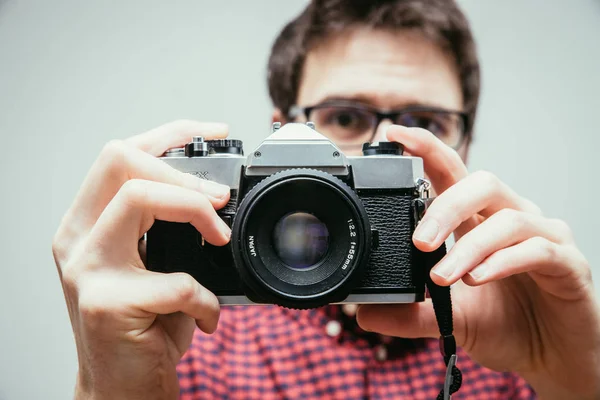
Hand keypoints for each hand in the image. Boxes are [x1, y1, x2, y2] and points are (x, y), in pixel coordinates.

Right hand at [52, 120, 231, 399]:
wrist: (122, 388)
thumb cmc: (143, 326)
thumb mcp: (150, 266)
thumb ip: (163, 226)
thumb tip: (214, 193)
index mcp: (88, 222)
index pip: (121, 153)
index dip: (171, 133)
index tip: (215, 132)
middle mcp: (77, 239)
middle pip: (122, 160)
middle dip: (183, 172)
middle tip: (219, 199)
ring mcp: (86, 270)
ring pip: (139, 198)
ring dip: (194, 210)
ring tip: (219, 238)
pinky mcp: (106, 304)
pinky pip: (177, 280)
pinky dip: (206, 299)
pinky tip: (207, 316)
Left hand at [356, 126, 599, 398]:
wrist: (551, 358)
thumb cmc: (506, 324)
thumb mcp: (449, 319)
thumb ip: (411, 313)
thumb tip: (366, 313)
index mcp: (480, 220)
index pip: (452, 172)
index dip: (426, 148)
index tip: (392, 134)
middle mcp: (512, 218)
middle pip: (482, 183)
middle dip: (446, 208)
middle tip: (419, 241)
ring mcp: (543, 238)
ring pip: (508, 219)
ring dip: (470, 247)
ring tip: (442, 277)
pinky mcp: (567, 264)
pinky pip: (538, 250)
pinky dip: (504, 262)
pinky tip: (480, 278)